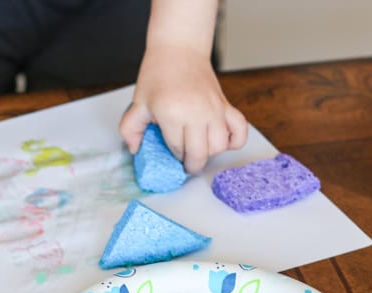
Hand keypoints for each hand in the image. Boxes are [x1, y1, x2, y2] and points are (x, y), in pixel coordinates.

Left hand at [118, 0, 247, 173]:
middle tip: (185, 161)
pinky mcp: (226, 105)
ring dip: (209, 153)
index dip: (173, 157)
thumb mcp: (138, 103)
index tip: (170, 154)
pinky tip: (222, 141)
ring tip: (199, 147)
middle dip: (191, 164)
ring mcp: (214, 110)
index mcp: (172, 114)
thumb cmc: (158, 75)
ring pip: (220, 146)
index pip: (178, 150)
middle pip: (200, 154)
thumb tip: (136, 150)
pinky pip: (240, 131)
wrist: (179, 49)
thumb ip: (130, 129)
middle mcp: (197, 113)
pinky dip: (235, 141)